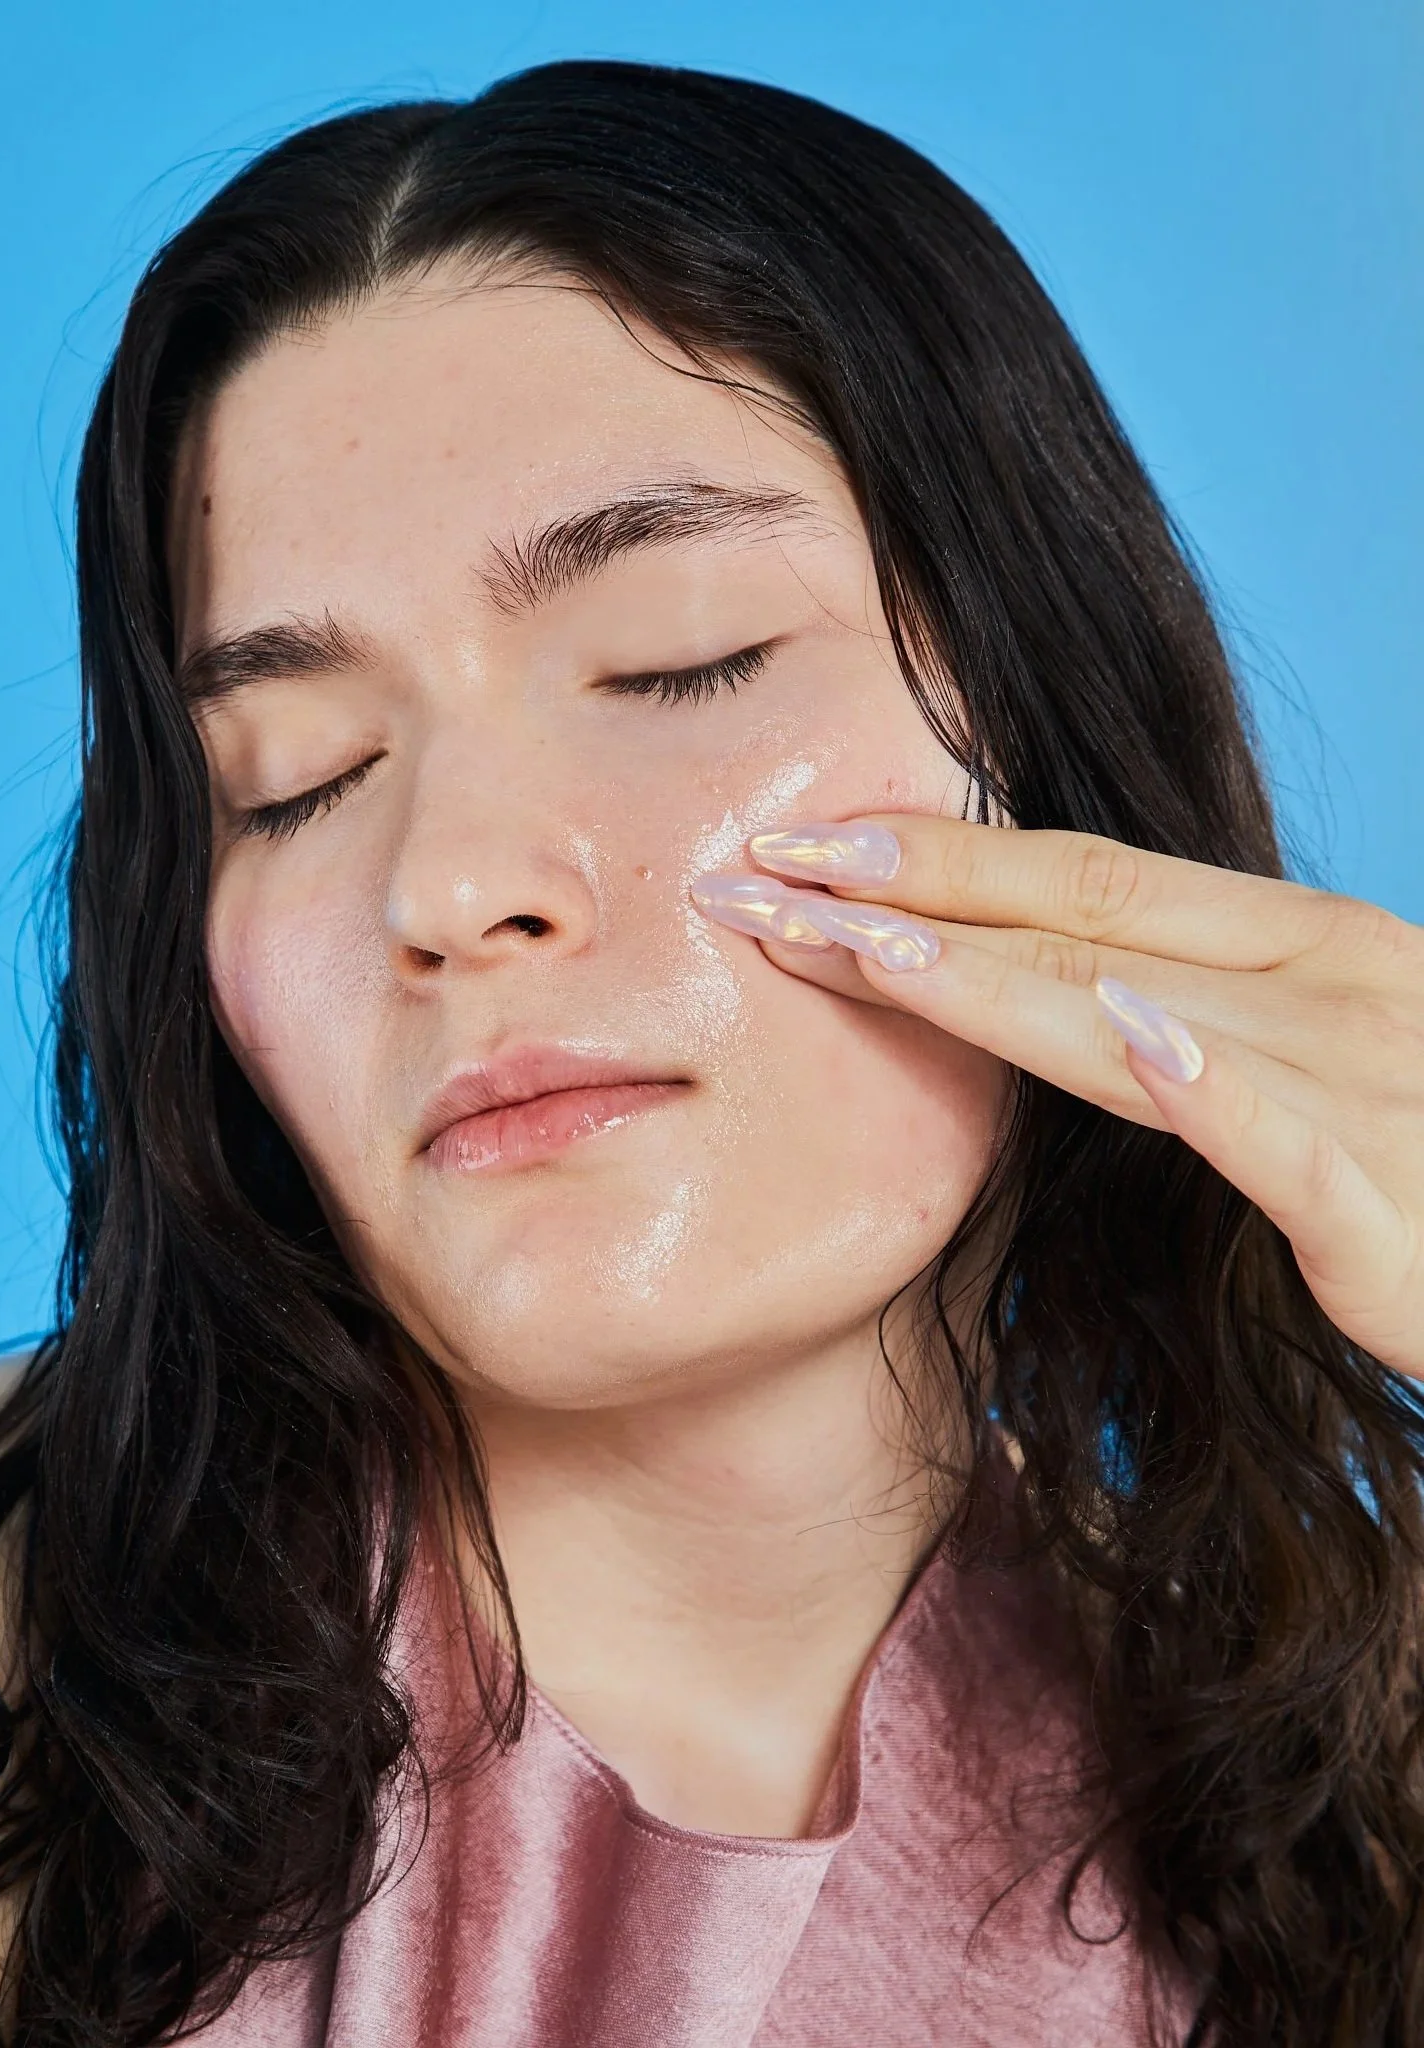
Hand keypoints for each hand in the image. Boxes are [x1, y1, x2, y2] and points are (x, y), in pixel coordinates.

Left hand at [692, 816, 1423, 1378]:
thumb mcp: (1316, 1080)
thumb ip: (1203, 1037)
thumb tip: (1082, 1008)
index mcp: (1303, 951)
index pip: (1091, 886)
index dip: (943, 859)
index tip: (808, 850)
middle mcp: (1332, 982)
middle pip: (1084, 919)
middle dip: (909, 891)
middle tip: (757, 871)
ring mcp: (1367, 1076)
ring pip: (1145, 1006)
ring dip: (986, 972)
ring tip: (845, 940)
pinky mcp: (1394, 1200)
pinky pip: (1286, 1130)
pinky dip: (1208, 1081)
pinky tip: (1128, 1038)